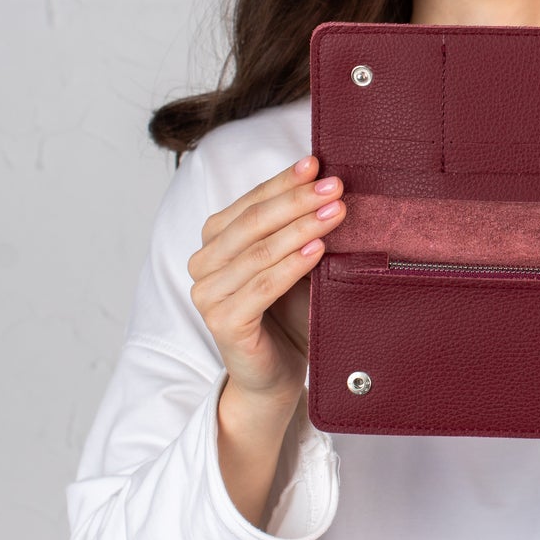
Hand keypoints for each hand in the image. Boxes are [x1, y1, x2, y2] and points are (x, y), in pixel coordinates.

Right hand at [187, 154, 347, 408]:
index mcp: (216, 241)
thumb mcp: (296, 263)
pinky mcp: (223, 324)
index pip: (251, 202)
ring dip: (300, 229)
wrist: (275, 376)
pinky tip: (318, 250)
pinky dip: (291, 267)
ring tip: (335, 213)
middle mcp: (203, 264)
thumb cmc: (289, 314)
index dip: (284, 182)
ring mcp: (208, 295)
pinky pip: (261, 288)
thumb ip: (299, 229)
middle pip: (253, 223)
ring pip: (258, 253)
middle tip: (334, 186)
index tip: (317, 163)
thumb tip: (331, 184)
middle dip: (297, 201)